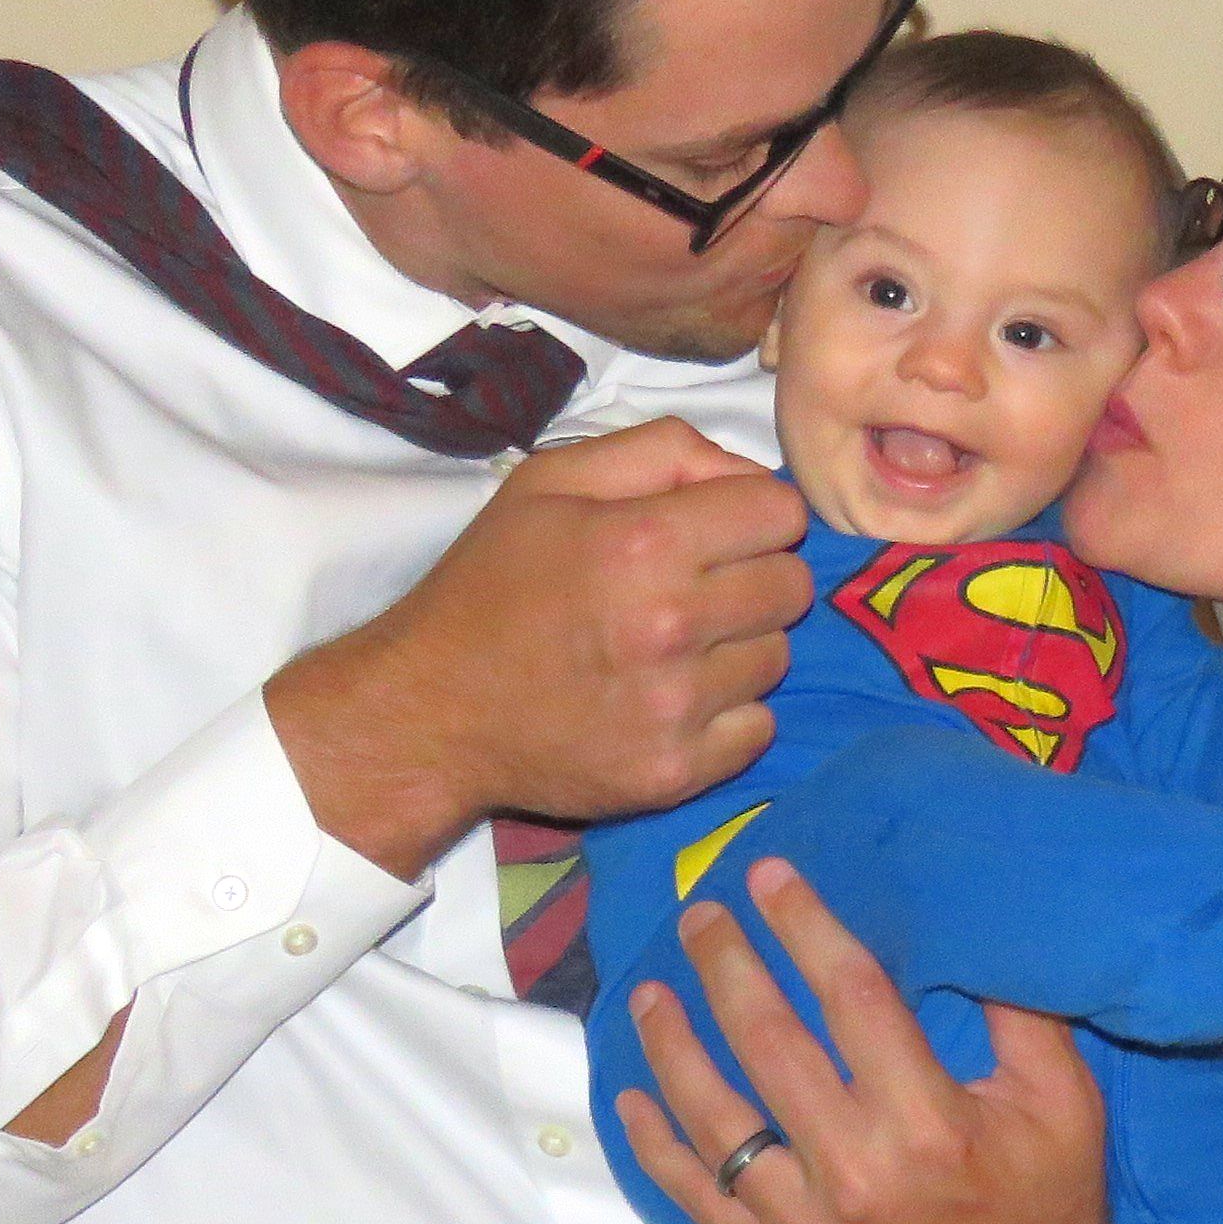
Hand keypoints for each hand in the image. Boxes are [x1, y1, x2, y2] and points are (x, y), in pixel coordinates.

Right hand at [264, 419, 809, 876]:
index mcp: (645, 541)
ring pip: (778, 657)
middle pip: (792, 585)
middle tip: (696, 589)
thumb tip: (748, 473)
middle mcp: (671, 624)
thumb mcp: (550, 482)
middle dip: (754, 575)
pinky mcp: (675, 772)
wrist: (430, 711)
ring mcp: (676, 707)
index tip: (717, 531)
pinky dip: (729, 715)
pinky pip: (760, 729)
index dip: (753, 514)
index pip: (781, 512)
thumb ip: (661, 451)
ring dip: (740, 647)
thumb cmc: (491, 586)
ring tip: (676, 648)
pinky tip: (675, 700)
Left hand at [614, 855, 1141, 1223]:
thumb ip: (1020, 1012)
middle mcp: (860, 1178)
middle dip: (727, 967)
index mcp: (933, 1124)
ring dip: (673, 1048)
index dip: (806, 927)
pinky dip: (658, 1149)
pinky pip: (698, 1205)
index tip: (768, 877)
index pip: (851, 997)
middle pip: (770, 1045)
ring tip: (651, 994)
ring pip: (716, 1123)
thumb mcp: (1066, 1104)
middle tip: (698, 916)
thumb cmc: (1051, 1206)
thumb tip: (965, 920)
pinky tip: (635, 1099)